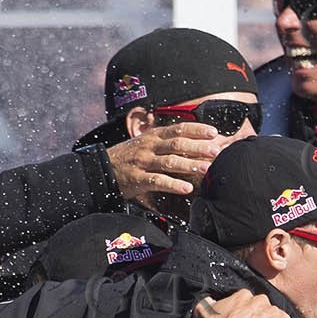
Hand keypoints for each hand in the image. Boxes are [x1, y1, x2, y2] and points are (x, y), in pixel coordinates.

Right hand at [106, 122, 222, 202]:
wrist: (101, 168)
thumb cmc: (129, 156)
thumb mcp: (146, 143)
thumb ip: (166, 142)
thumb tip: (193, 143)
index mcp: (153, 136)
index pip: (178, 129)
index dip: (197, 129)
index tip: (214, 132)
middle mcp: (149, 147)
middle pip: (177, 144)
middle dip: (198, 147)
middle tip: (216, 151)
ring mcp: (143, 162)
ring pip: (170, 162)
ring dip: (190, 165)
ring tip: (206, 169)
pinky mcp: (137, 179)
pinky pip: (158, 181)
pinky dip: (173, 185)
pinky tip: (186, 188)